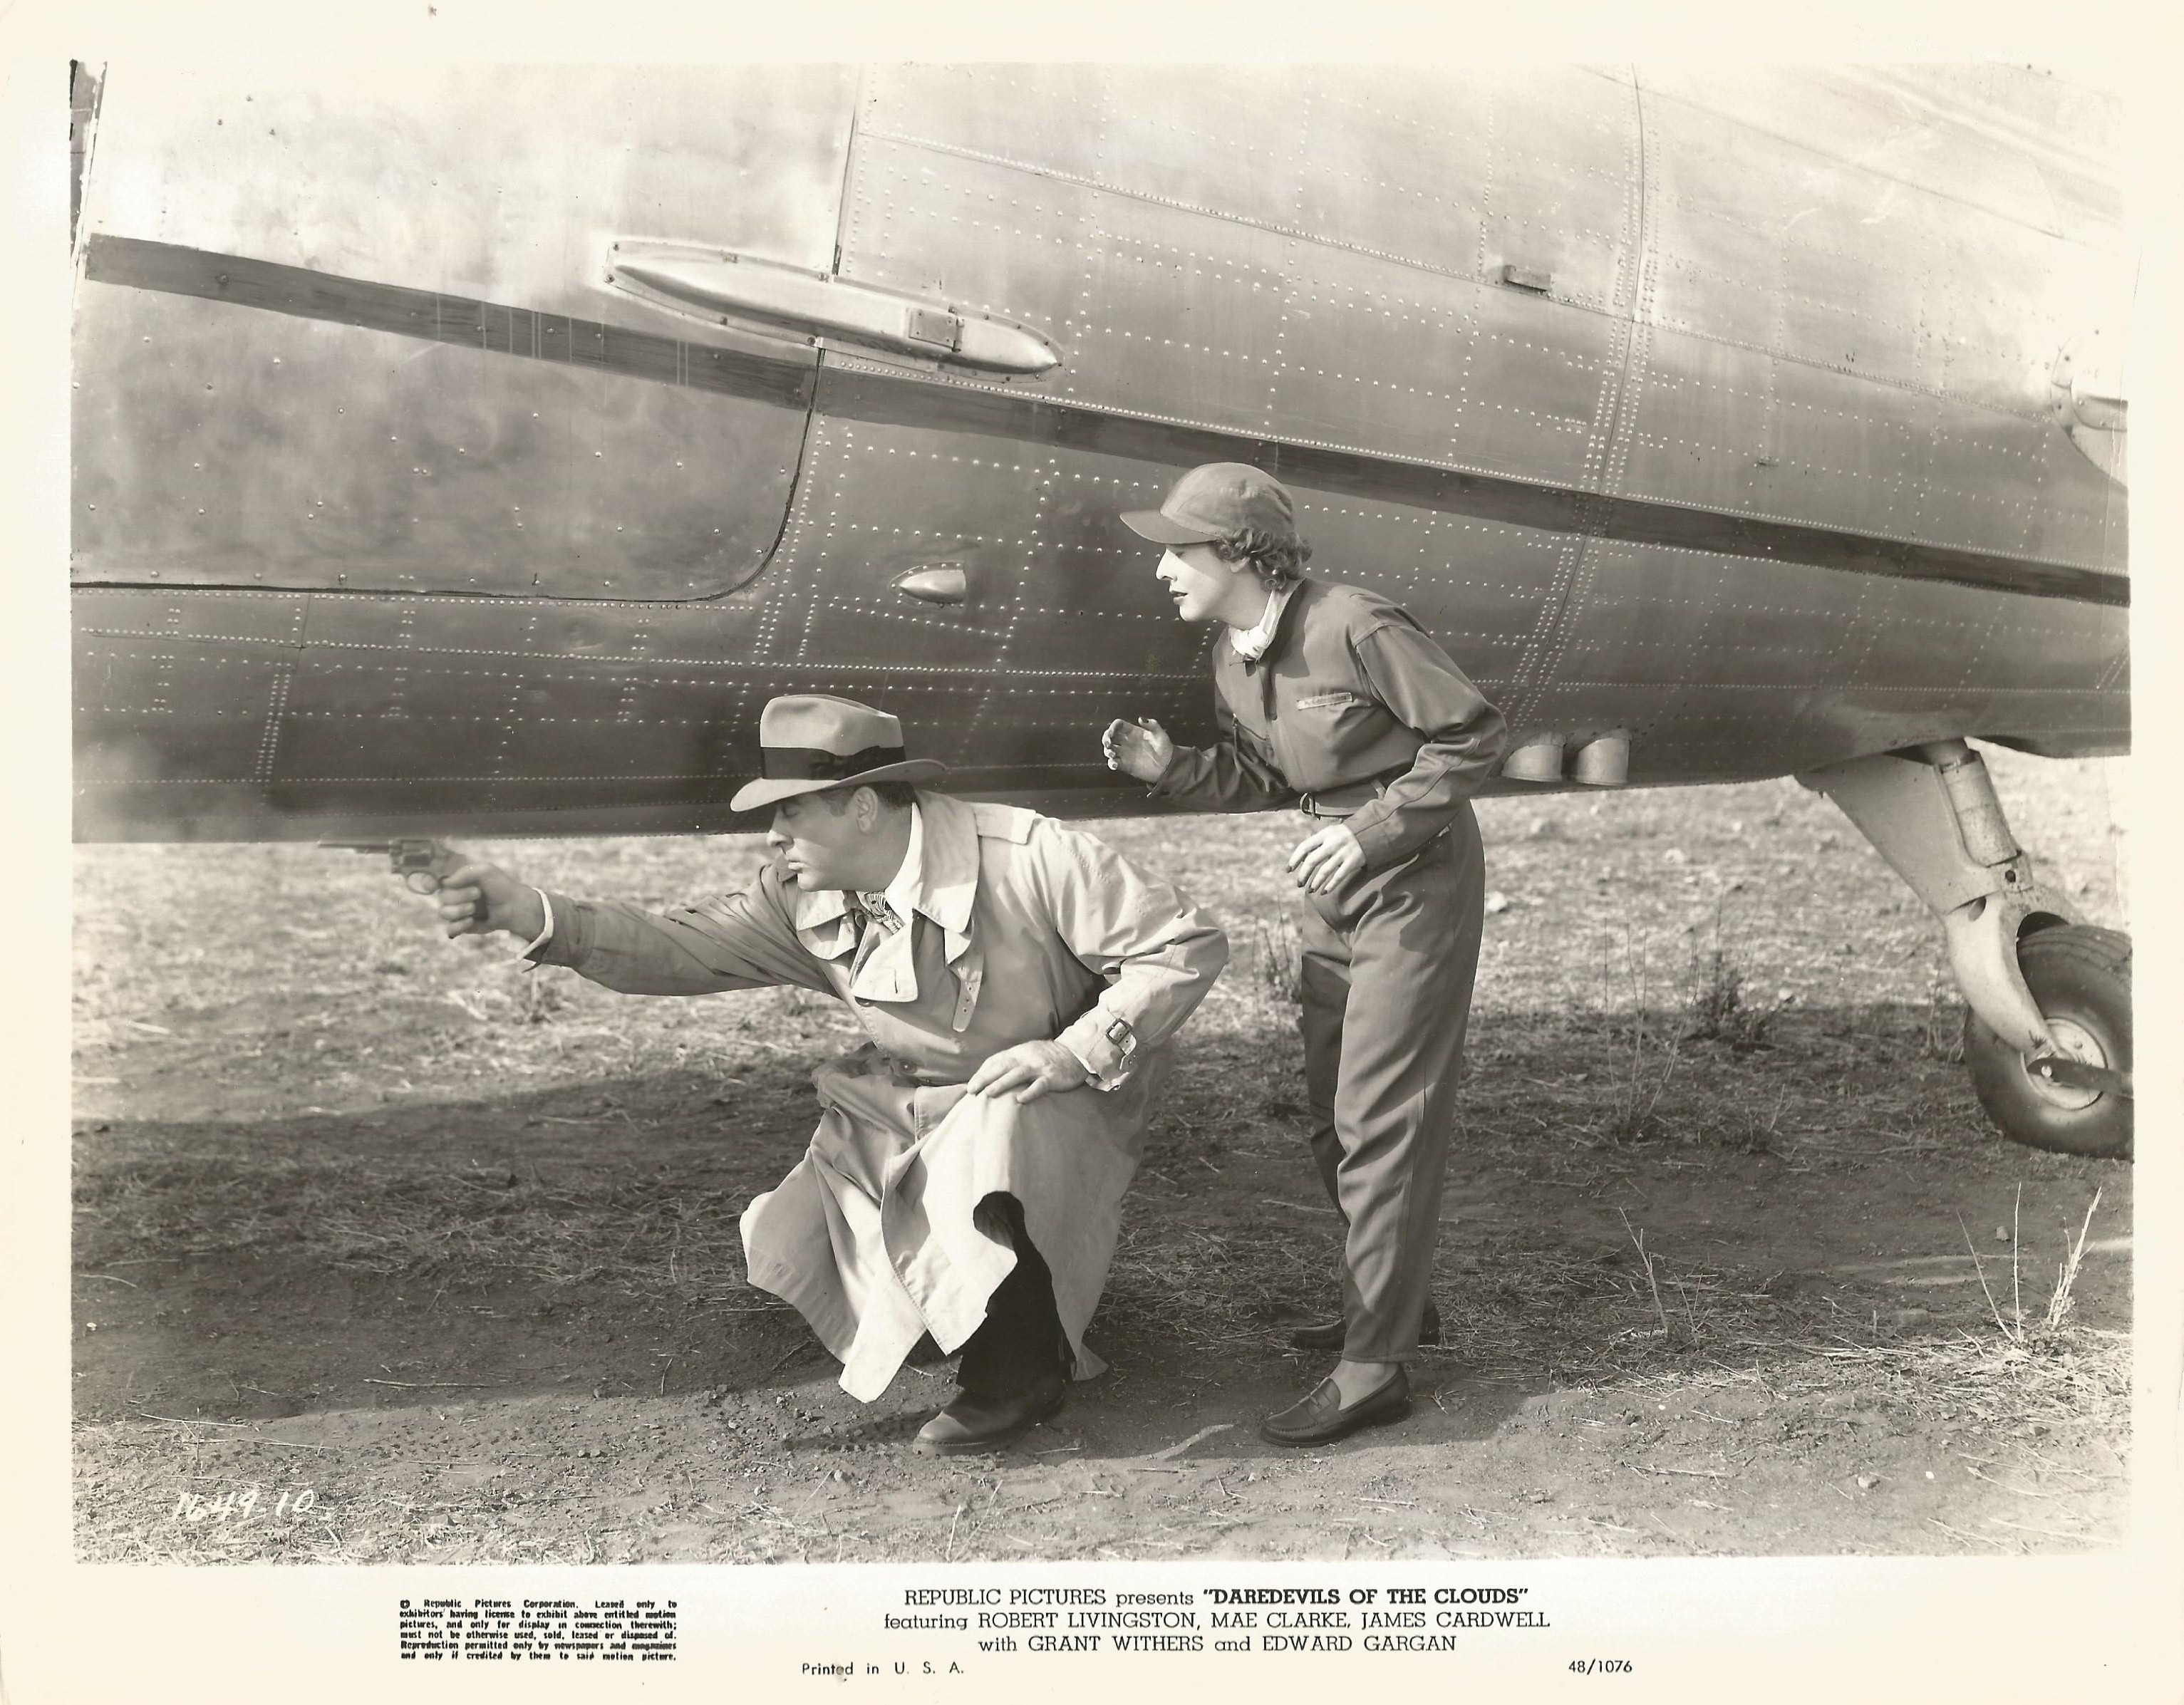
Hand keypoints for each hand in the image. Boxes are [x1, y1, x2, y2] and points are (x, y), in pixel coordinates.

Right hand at [431, 858, 544, 940]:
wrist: (514, 906)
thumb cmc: (500, 885)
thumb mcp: (486, 871)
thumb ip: (465, 872)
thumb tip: (445, 882)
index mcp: (456, 880)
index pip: (432, 880)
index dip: (427, 882)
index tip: (433, 885)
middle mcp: (453, 895)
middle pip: (441, 897)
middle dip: (459, 896)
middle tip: (477, 893)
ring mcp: (457, 911)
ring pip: (443, 913)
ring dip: (459, 910)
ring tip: (474, 908)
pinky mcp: (462, 926)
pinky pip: (450, 929)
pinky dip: (458, 925)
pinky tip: (471, 921)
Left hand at [966, 1040, 1088, 1103]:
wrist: (1076, 1053)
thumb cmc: (1049, 1057)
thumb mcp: (1029, 1053)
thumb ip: (1013, 1062)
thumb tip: (993, 1075)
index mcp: (1019, 1052)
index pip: (996, 1060)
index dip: (982, 1072)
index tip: (971, 1085)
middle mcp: (1027, 1058)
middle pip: (1003, 1066)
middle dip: (986, 1077)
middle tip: (972, 1090)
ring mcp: (1039, 1067)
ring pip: (1018, 1074)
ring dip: (1002, 1083)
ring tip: (988, 1093)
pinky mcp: (1052, 1077)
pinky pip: (1040, 1084)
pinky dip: (1030, 1091)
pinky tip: (1020, 1100)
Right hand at [1101, 716, 1173, 783]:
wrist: (1168, 766)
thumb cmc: (1165, 748)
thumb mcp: (1161, 734)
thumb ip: (1152, 725)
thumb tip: (1141, 718)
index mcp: (1133, 732)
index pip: (1118, 725)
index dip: (1113, 727)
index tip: (1112, 733)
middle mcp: (1127, 742)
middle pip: (1110, 737)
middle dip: (1105, 738)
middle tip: (1108, 743)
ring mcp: (1125, 754)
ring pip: (1109, 750)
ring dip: (1107, 751)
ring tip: (1112, 753)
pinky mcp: (1125, 765)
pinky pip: (1114, 763)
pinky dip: (1111, 763)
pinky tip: (1115, 764)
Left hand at [1287, 823, 1365, 893]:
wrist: (1369, 832)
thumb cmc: (1344, 835)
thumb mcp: (1329, 833)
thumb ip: (1316, 843)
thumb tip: (1300, 860)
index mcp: (1324, 834)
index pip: (1304, 847)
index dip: (1294, 859)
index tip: (1289, 870)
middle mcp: (1332, 843)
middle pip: (1312, 861)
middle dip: (1303, 874)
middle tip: (1299, 884)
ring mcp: (1343, 853)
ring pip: (1324, 871)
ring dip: (1315, 882)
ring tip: (1310, 890)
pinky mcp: (1353, 862)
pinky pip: (1339, 876)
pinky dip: (1330, 885)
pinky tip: (1324, 891)